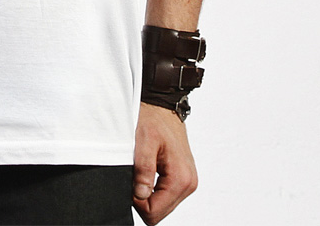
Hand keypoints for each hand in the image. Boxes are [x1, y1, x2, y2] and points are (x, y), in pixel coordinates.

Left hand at [132, 102, 197, 223]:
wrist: (163, 106)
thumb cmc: (154, 119)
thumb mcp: (143, 141)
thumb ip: (143, 170)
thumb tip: (140, 195)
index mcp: (181, 178)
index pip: (154, 213)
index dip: (137, 202)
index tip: (131, 182)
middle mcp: (189, 184)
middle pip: (159, 213)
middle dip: (142, 199)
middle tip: (135, 176)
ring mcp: (188, 182)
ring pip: (162, 206)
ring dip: (148, 194)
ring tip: (142, 171)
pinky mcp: (184, 179)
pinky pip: (166, 196)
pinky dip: (154, 189)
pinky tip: (149, 172)